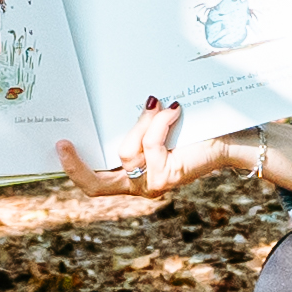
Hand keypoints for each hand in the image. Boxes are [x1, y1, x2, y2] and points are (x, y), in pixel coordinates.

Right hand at [54, 98, 242, 202]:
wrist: (230, 140)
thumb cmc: (194, 131)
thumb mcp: (154, 129)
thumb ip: (134, 127)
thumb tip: (109, 105)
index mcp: (132, 178)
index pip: (95, 184)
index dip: (74, 169)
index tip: (60, 144)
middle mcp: (140, 187)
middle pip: (97, 185)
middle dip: (77, 166)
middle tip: (64, 144)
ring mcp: (152, 185)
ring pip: (127, 153)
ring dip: (140, 124)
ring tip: (156, 104)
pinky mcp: (167, 176)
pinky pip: (151, 145)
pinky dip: (159, 123)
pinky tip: (173, 110)